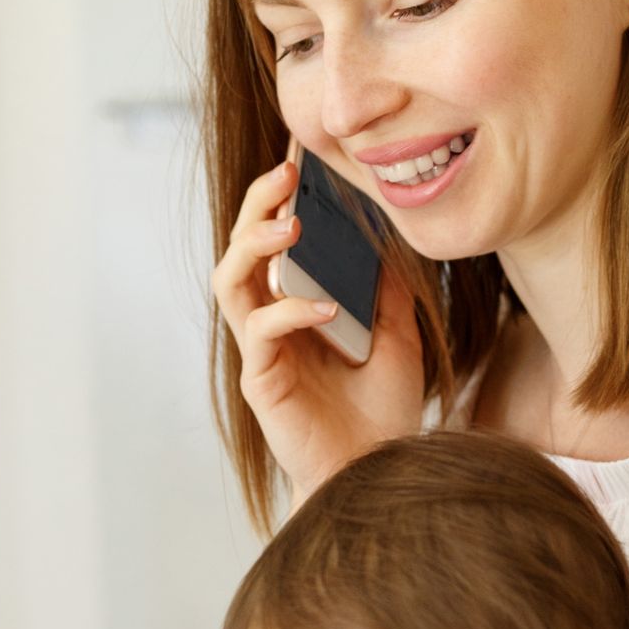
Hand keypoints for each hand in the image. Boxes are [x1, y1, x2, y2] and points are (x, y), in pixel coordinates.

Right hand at [211, 157, 425, 501]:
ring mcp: (262, 350)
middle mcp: (271, 321)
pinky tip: (328, 307)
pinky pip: (263, 332)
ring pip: (231, 281)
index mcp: (297, 304)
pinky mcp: (261, 381)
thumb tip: (385, 234)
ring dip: (255, 245)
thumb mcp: (396, 336)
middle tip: (286, 173)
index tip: (301, 155)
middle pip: (241, 248)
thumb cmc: (383, 411)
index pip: (277, 240)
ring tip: (290, 226)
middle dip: (258, 205)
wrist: (381, 473)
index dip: (280, 198)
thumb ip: (384, 288)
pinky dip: (292, 310)